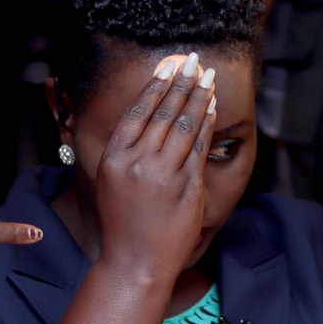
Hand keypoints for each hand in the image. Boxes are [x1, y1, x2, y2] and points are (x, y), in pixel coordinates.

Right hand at [91, 53, 216, 278]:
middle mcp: (138, 163)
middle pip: (163, 113)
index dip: (155, 86)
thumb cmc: (122, 223)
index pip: (138, 112)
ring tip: (208, 76)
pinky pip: (199, 148)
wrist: (135, 262)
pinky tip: (212, 108)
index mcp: (115, 158)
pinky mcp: (186, 187)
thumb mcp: (110, 182)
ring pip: (184, 125)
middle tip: (194, 60)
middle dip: (182, 83)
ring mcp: (163, 175)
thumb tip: (144, 117)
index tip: (168, 66)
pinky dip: (207, 124)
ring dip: (198, 97)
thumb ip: (125, 151)